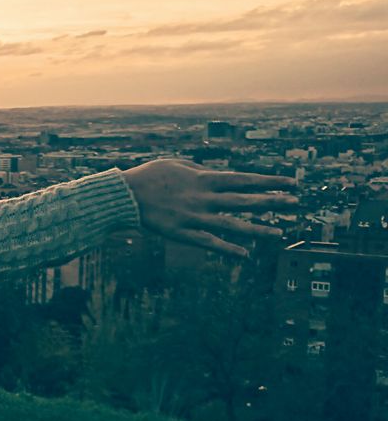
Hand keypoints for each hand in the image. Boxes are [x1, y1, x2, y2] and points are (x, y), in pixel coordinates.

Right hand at [123, 158, 297, 256]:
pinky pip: (209, 242)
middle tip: (296, 203)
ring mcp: (195, 217)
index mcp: (203, 179)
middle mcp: (204, 198)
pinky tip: (244, 256)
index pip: (244, 180)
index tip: (291, 183)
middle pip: (245, 200)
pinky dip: (227, 250)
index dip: (269, 181)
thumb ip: (196, 169)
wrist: (124, 195)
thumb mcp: (174, 164)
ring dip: (257, 229)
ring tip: (279, 232)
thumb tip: (211, 173)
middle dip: (272, 201)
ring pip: (233, 224)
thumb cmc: (146, 177)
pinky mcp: (182, 233)